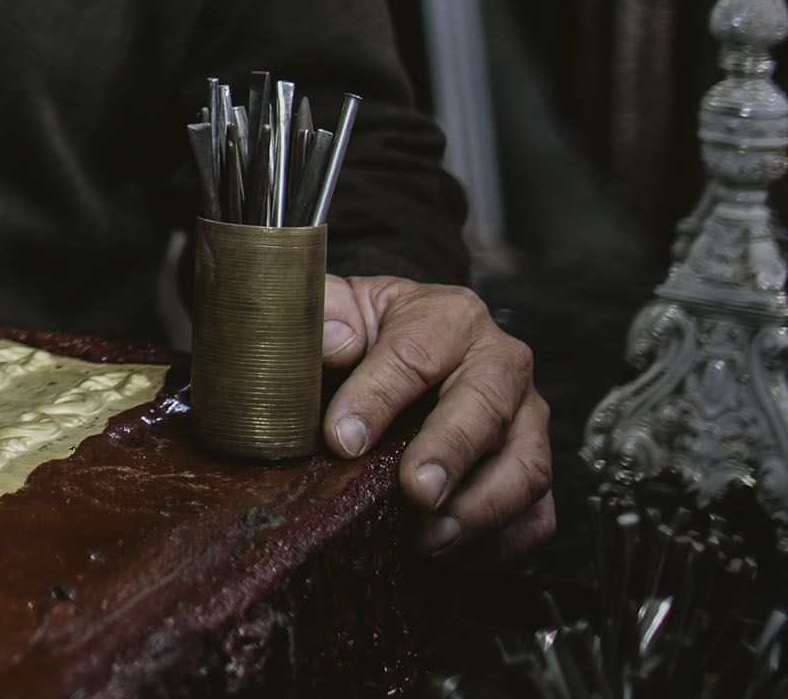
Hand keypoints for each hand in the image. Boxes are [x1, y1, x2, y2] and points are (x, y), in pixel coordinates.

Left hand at [321, 275, 553, 557]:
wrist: (404, 350)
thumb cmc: (368, 333)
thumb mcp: (338, 307)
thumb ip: (326, 313)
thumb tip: (337, 340)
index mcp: (449, 317)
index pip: (416, 354)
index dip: (378, 398)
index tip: (343, 439)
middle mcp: (500, 364)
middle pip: (488, 408)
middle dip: (451, 453)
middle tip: (416, 492)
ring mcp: (526, 419)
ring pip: (526, 466)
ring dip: (481, 508)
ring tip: (430, 538)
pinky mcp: (533, 468)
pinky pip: (537, 512)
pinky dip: (503, 542)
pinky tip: (455, 555)